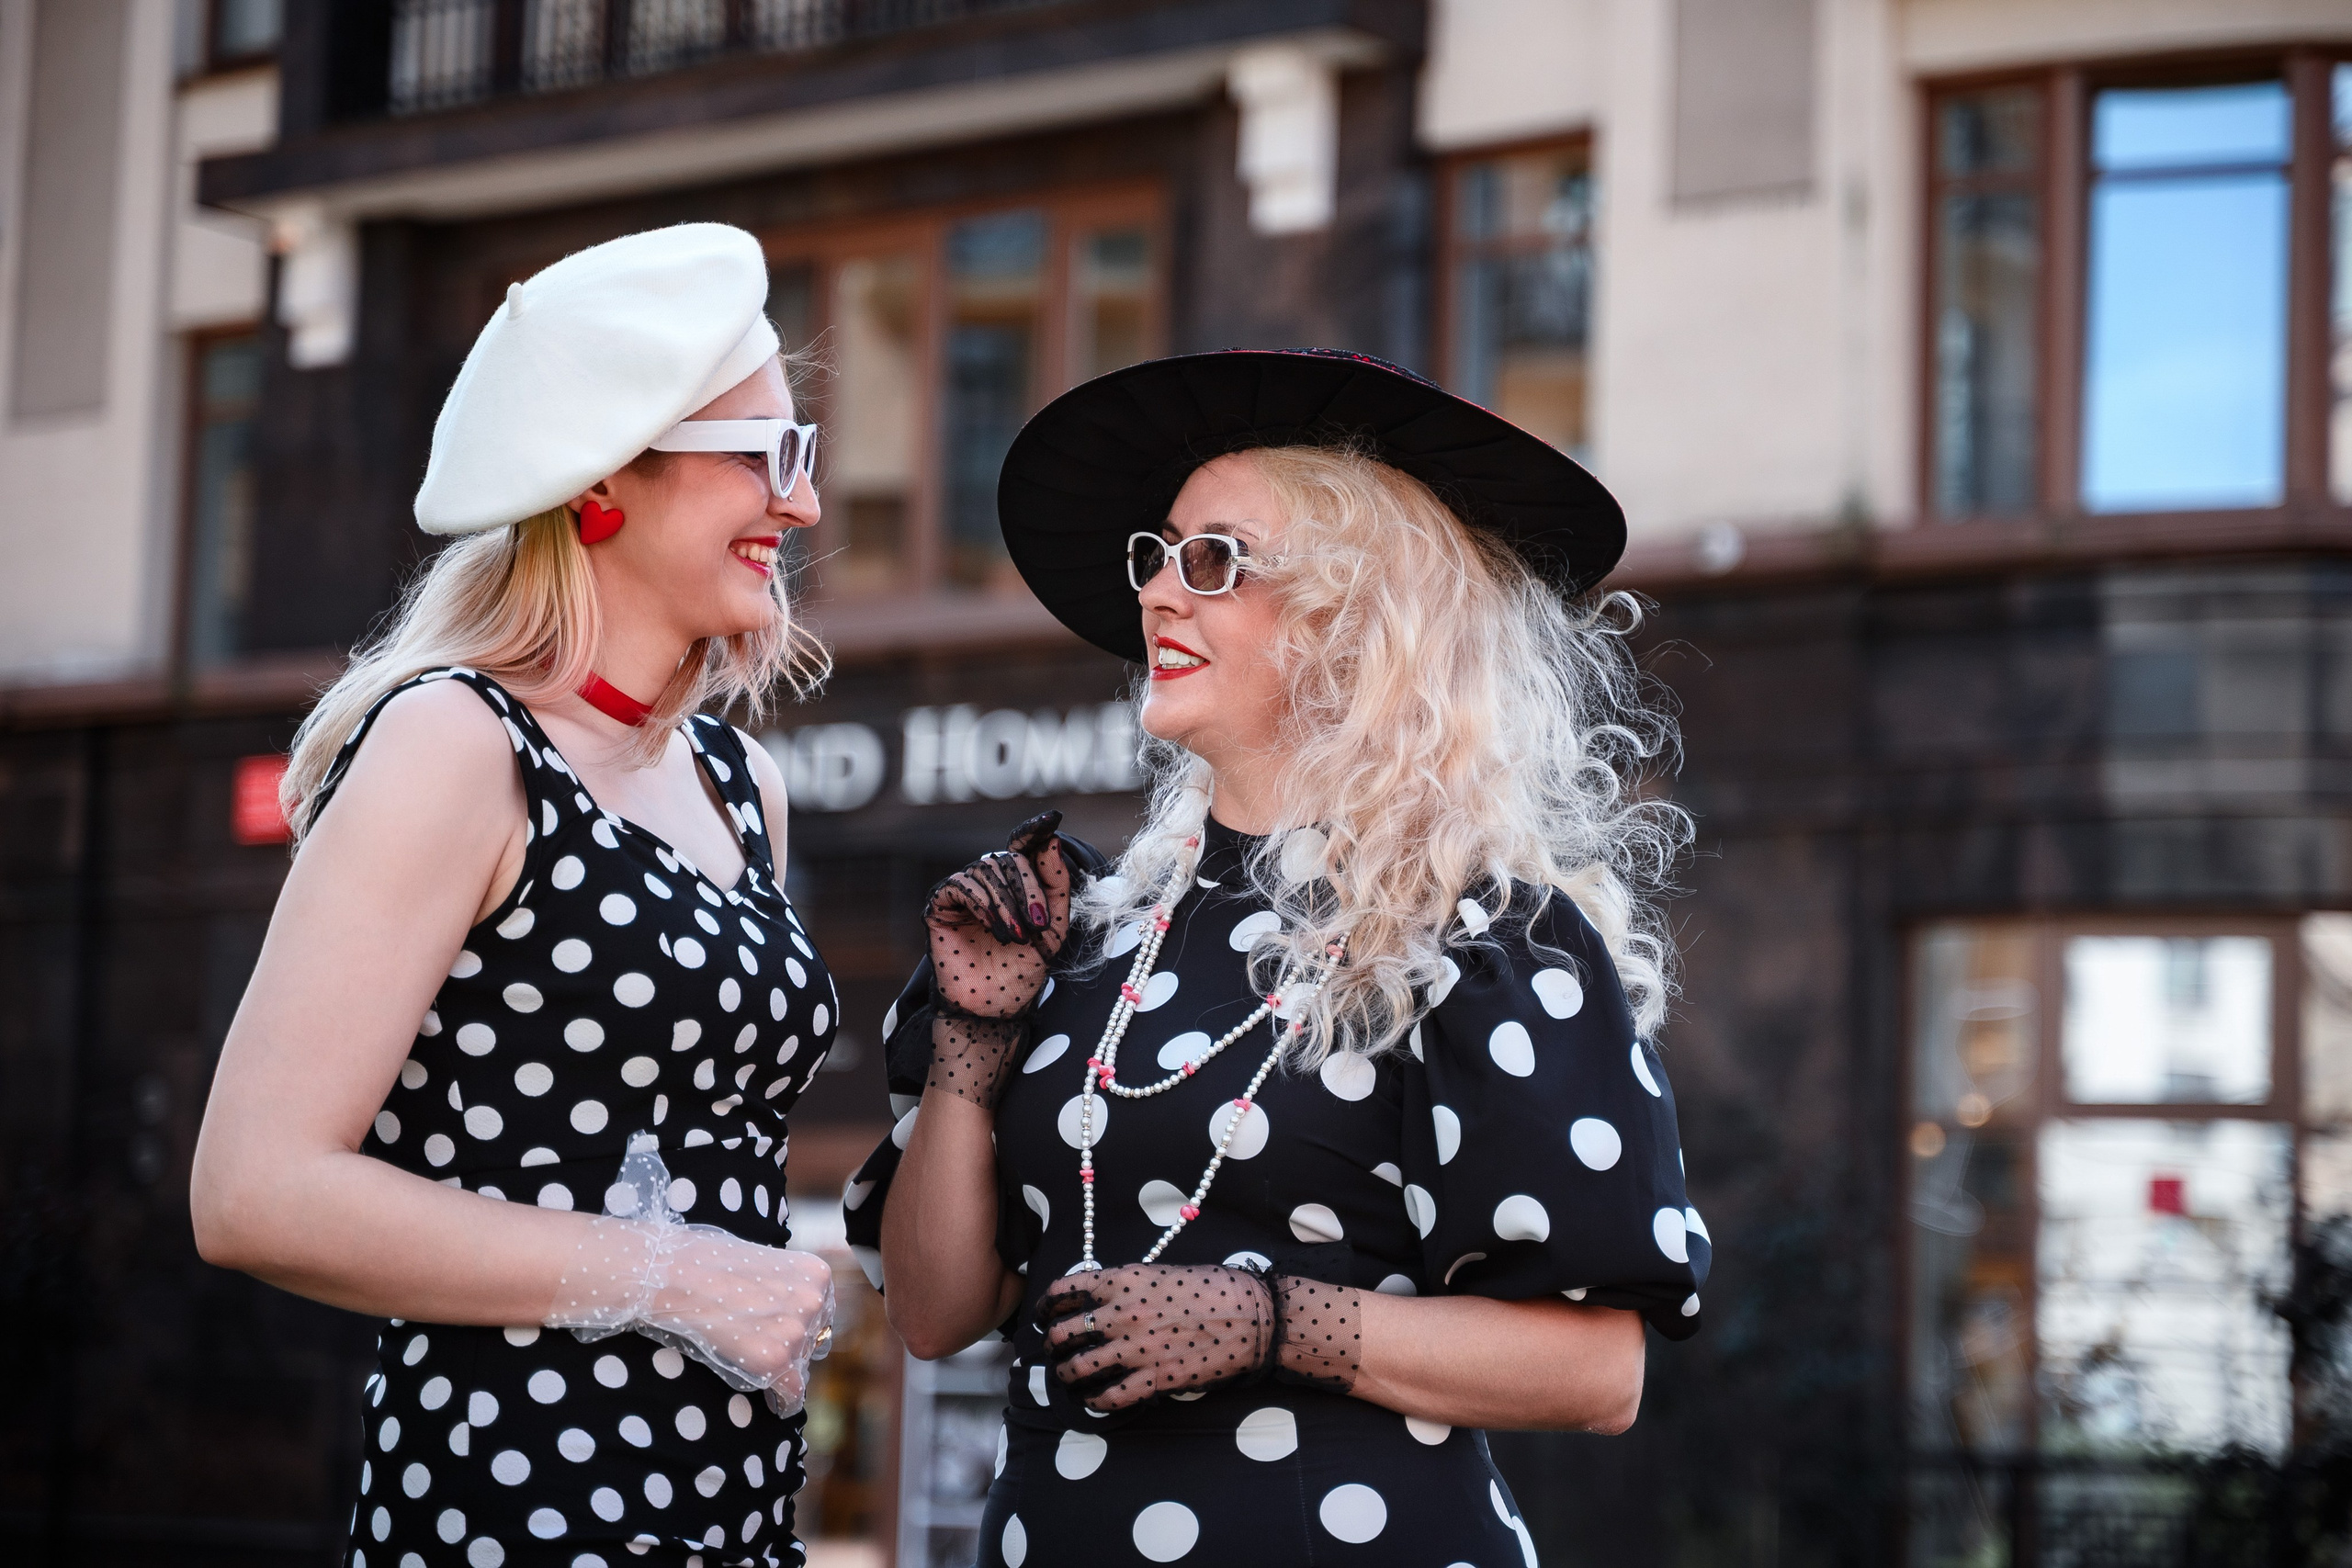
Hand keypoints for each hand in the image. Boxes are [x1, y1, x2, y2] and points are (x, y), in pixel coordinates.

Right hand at [643, 1226, 835, 1416]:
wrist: (672, 1274)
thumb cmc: (708, 1261)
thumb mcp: (764, 1261)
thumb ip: (785, 1285)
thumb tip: (787, 1311)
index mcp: (816, 1274)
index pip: (821, 1313)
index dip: (798, 1324)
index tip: (778, 1331)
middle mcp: (814, 1302)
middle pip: (813, 1339)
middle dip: (791, 1345)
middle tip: (756, 1342)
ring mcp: (797, 1332)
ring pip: (800, 1365)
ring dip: (780, 1367)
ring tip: (747, 1356)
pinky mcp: (775, 1360)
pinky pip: (792, 1393)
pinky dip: (784, 1401)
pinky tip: (776, 1404)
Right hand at [921, 812, 1070, 1107]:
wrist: (997, 1007)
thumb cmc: (1025, 968)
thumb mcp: (1055, 925)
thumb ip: (1056, 883)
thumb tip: (1051, 840)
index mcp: (1015, 883)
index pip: (1023, 844)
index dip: (1036, 828)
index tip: (1053, 818)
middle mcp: (987, 881)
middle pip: (1008, 857)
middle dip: (1029, 887)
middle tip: (1039, 922)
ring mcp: (962, 890)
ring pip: (986, 869)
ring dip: (1009, 902)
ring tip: (1019, 936)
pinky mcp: (939, 904)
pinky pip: (961, 884)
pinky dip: (983, 902)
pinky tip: (996, 929)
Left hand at [1037, 1263, 1364, 1411]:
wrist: (1254, 1318)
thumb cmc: (1214, 1288)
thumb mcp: (1163, 1272)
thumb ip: (1127, 1285)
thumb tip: (1100, 1299)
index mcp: (1123, 1280)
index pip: (1063, 1292)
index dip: (1046, 1307)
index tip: (1045, 1316)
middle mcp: (1121, 1314)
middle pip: (1062, 1334)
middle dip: (1052, 1345)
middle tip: (1055, 1350)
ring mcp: (1135, 1349)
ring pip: (1076, 1369)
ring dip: (1066, 1376)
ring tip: (1069, 1377)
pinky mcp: (1154, 1380)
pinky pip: (1108, 1398)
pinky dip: (1095, 1402)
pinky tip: (1095, 1400)